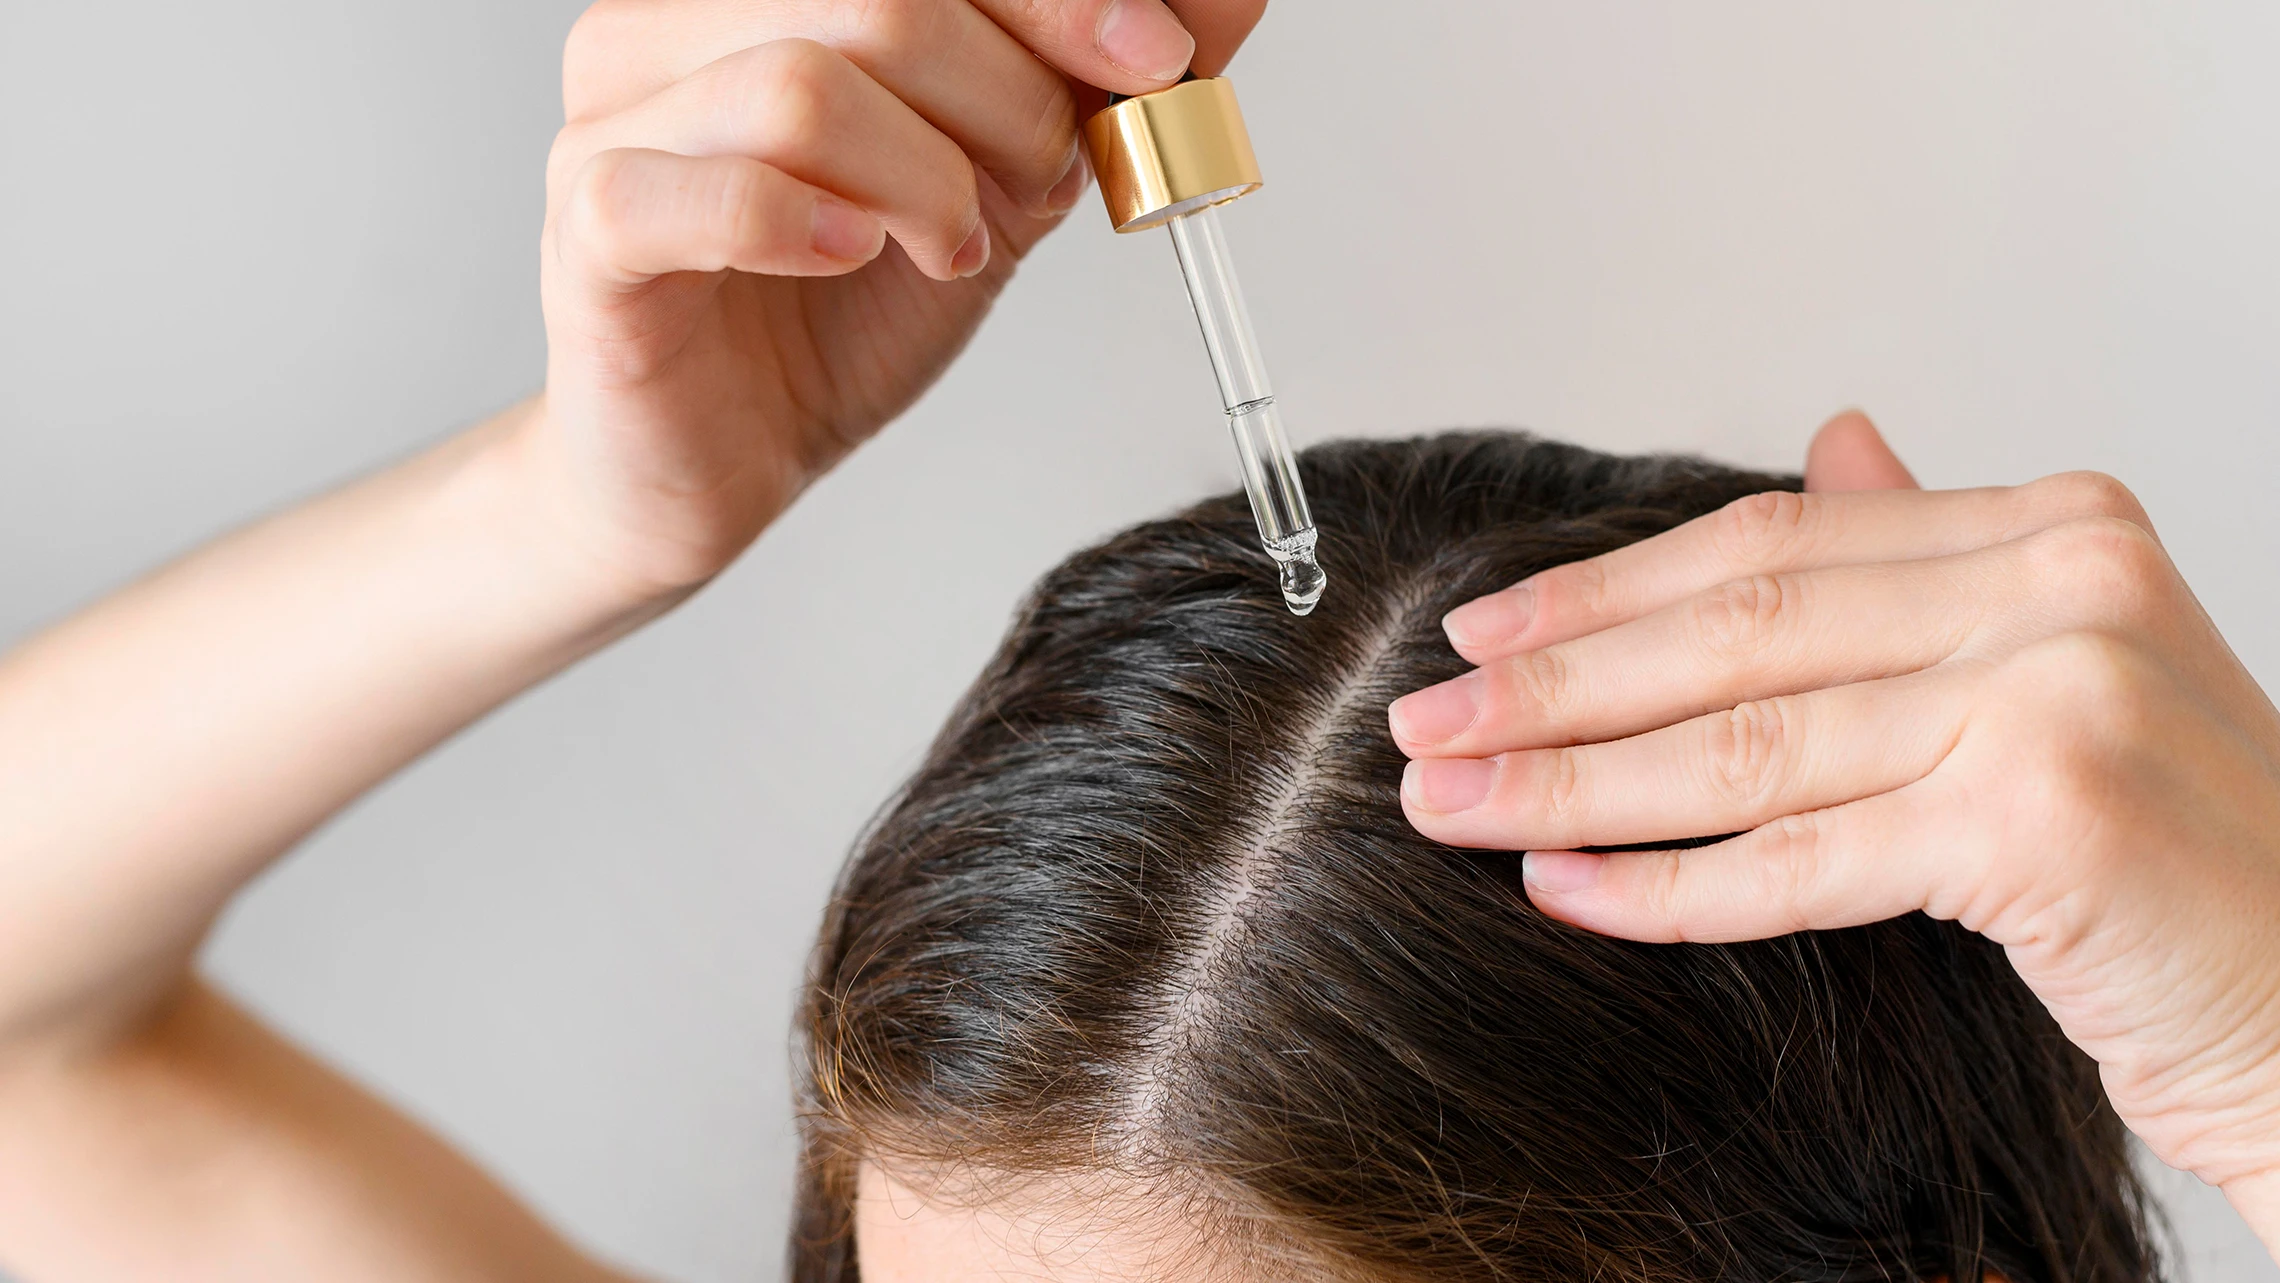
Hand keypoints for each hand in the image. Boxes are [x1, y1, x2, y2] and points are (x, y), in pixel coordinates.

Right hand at [527, 0, 1266, 597]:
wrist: (721, 456)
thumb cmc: (838, 309)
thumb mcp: (1001, 177)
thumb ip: (1092, 86)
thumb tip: (1225, 1)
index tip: (1156, 60)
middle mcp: (669, 22)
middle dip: (1009, 96)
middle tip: (1042, 184)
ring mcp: (614, 118)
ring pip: (804, 83)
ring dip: (927, 181)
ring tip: (950, 245)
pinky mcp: (592, 225)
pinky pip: (714, 193)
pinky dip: (813, 226)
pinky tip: (855, 258)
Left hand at [1389, 413, 2279, 1232]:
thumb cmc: (2178, 852)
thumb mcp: (2059, 668)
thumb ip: (1936, 557)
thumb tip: (1834, 440)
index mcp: (2055, 528)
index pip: (1777, 541)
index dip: (1609, 590)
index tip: (1481, 637)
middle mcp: (2065, 585)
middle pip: (1741, 630)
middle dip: (1558, 688)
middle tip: (1425, 729)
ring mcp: (2061, 694)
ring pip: (1750, 744)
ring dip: (1573, 785)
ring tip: (1452, 809)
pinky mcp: (2047, 820)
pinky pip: (1803, 857)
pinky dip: (1667, 883)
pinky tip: (1564, 890)